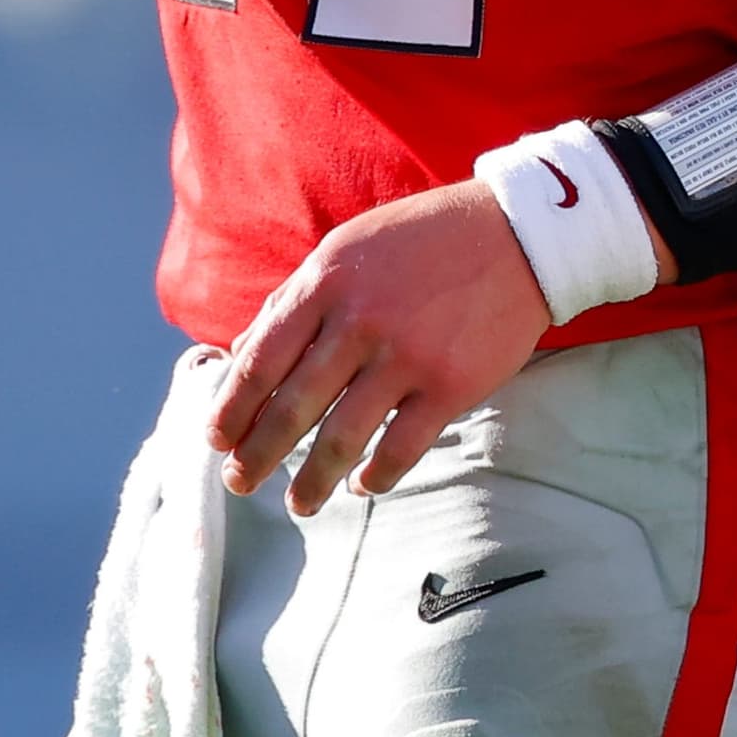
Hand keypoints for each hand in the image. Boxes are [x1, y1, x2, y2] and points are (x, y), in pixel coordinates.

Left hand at [206, 182, 551, 512]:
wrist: (519, 233)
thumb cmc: (424, 239)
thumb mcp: (348, 248)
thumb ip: (296, 299)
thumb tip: (242, 353)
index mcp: (325, 283)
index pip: (260, 361)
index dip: (231, 408)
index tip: (217, 439)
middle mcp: (359, 321)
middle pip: (291, 407)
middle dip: (257, 455)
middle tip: (239, 482)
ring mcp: (406, 356)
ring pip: (341, 439)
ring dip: (310, 481)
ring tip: (299, 504)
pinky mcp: (450, 386)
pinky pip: (401, 448)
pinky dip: (375, 476)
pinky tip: (361, 485)